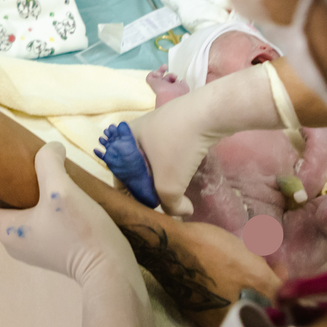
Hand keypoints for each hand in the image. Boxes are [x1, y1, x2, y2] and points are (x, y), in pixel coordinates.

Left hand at [0, 143, 156, 326]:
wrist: (111, 271)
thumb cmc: (81, 233)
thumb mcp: (61, 190)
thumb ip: (49, 163)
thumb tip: (50, 148)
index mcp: (5, 229)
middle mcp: (12, 241)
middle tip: (1, 158)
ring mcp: (31, 246)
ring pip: (13, 213)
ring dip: (17, 192)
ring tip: (28, 169)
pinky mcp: (50, 248)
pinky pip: (32, 219)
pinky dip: (34, 202)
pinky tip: (50, 188)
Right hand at [131, 63, 298, 216]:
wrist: (207, 114)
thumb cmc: (177, 147)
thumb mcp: (169, 185)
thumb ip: (169, 206)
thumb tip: (182, 212)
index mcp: (122, 141)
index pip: (119, 174)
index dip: (130, 195)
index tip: (145, 208)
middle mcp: (134, 131)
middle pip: (137, 167)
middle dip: (147, 186)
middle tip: (160, 202)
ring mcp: (155, 125)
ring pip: (153, 159)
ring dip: (162, 176)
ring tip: (173, 190)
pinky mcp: (175, 123)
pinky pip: (168, 150)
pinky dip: (174, 163)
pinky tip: (184, 171)